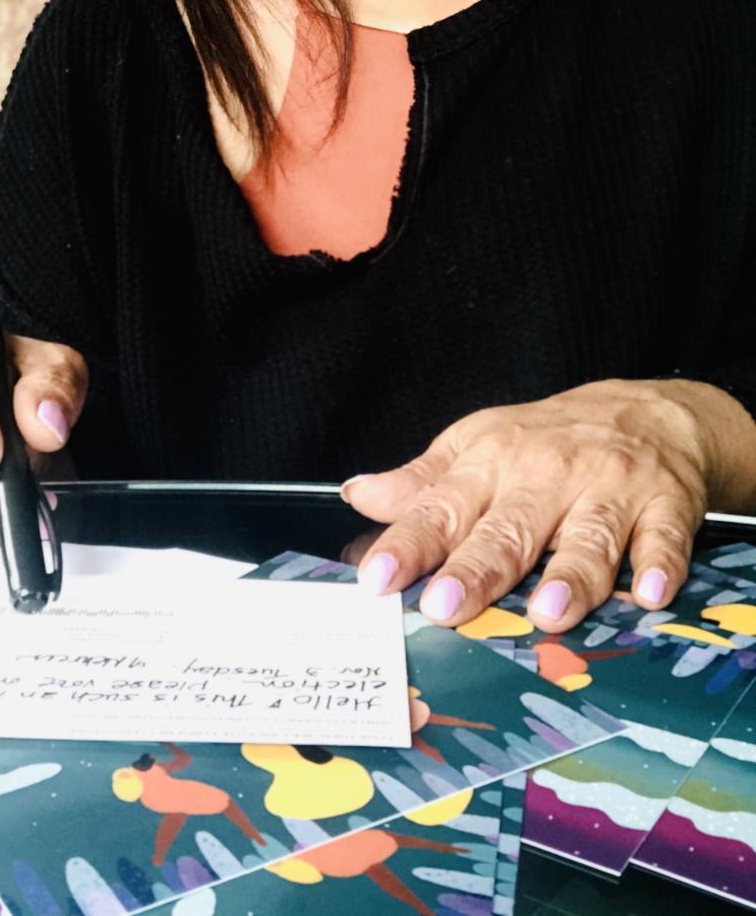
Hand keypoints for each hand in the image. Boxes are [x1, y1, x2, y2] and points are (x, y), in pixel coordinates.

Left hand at [340, 378, 752, 632]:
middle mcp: (546, 476)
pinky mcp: (665, 506)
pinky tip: (650, 594)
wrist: (644, 412)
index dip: (407, 545)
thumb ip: (420, 482)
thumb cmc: (547, 440)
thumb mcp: (477, 446)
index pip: (440, 509)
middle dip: (476, 569)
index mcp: (491, 463)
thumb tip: (359, 497)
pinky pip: (663, 539)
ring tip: (547, 612)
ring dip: (570, 575)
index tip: (377, 577)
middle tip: (446, 606)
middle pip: (508, 529)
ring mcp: (609, 491)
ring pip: (587, 537)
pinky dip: (659, 565)